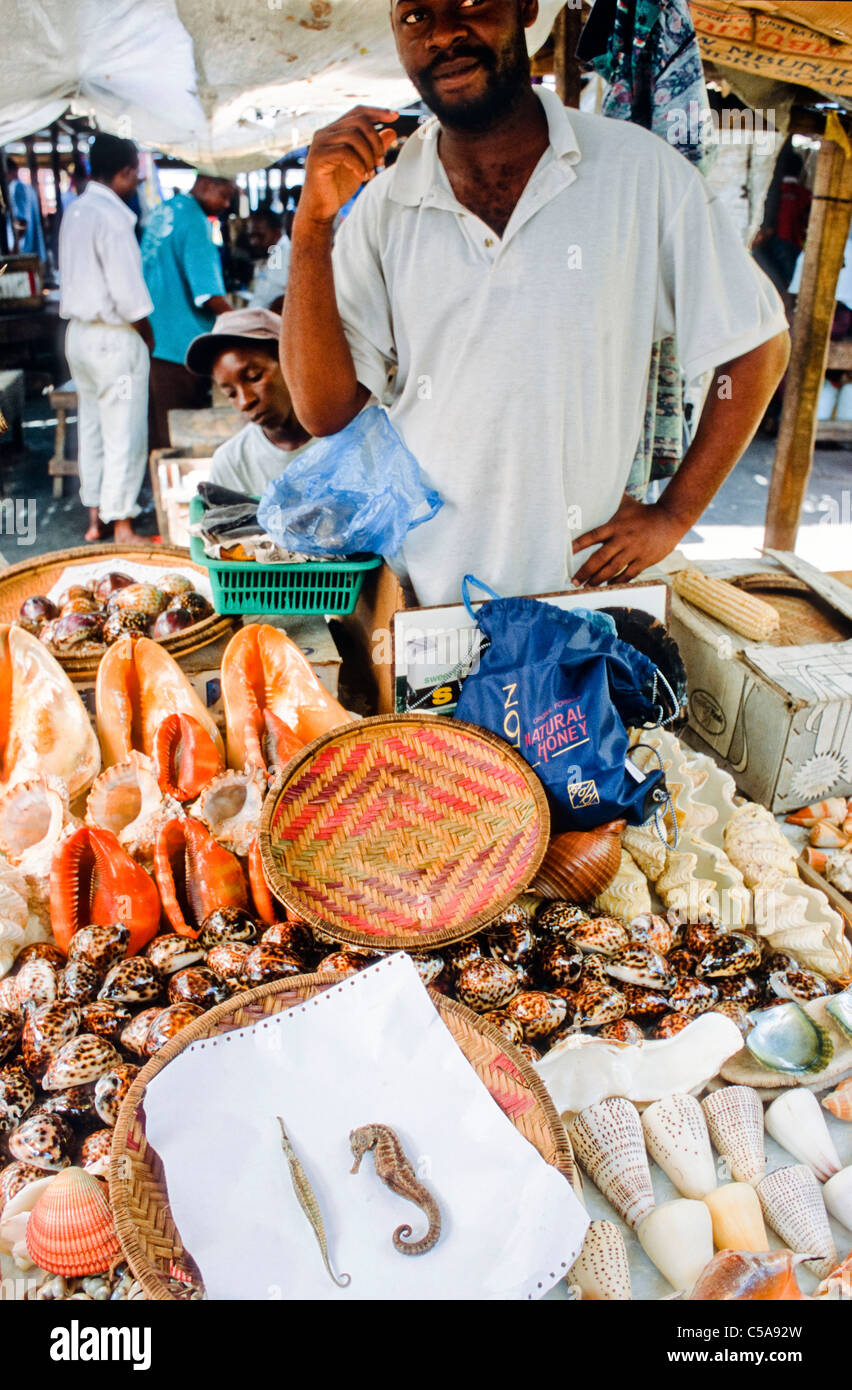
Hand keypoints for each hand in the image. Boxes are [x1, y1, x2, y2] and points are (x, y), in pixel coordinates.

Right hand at [297, 106, 398, 225]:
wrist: (321, 208)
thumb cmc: (338, 187)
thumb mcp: (363, 164)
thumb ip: (374, 147)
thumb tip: (392, 131)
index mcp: (335, 131)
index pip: (358, 112)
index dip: (378, 111)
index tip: (395, 116)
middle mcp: (325, 133)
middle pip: (359, 121)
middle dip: (376, 140)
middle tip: (381, 161)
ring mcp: (320, 143)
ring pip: (353, 135)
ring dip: (368, 154)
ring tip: (371, 172)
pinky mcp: (317, 157)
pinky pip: (345, 152)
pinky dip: (358, 163)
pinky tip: (362, 176)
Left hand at [571, 494, 688, 586]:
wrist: (671, 519)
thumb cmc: (644, 511)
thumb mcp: (626, 503)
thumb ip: (609, 500)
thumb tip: (594, 486)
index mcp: (615, 526)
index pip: (592, 536)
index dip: (578, 545)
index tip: (565, 554)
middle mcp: (622, 539)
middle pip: (600, 558)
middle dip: (585, 571)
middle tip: (574, 581)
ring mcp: (634, 551)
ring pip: (612, 569)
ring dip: (598, 580)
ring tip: (587, 586)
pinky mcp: (644, 560)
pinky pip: (628, 574)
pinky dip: (617, 582)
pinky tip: (608, 586)